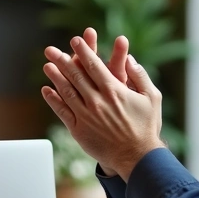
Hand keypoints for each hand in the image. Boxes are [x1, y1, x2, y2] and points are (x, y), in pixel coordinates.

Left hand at [41, 35, 164, 178]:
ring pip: (66, 91)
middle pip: (76, 76)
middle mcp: (97, 101)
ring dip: (55, 77)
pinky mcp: (79, 130)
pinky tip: (46, 90)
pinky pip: (62, 112)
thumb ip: (140, 76)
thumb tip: (129, 59)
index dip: (83, 51)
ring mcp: (86, 115)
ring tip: (47, 64)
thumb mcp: (152, 98)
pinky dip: (53, 100)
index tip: (75, 40)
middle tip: (51, 49)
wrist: (137, 157)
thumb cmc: (146, 126)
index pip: (94, 66)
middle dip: (62, 60)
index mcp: (114, 91)